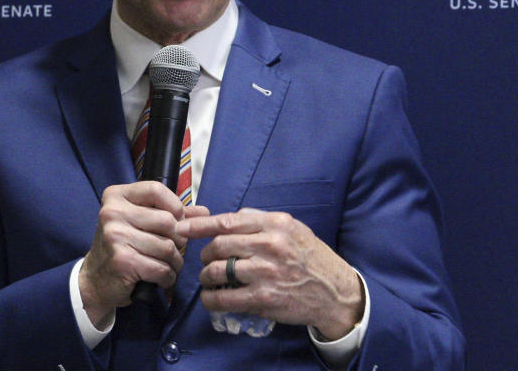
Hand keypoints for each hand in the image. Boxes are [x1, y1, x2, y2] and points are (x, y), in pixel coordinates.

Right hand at [79, 181, 207, 326]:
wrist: (95, 280)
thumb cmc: (122, 246)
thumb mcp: (141, 223)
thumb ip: (171, 214)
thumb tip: (204, 211)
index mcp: (116, 196)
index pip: (156, 190)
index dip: (175, 206)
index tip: (177, 220)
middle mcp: (112, 213)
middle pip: (167, 220)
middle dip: (178, 239)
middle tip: (173, 249)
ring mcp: (115, 236)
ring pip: (167, 247)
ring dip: (175, 261)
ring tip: (168, 265)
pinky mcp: (122, 261)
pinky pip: (161, 268)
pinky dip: (167, 277)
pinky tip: (161, 278)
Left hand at [176, 208, 363, 339]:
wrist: (334, 292)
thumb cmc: (311, 258)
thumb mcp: (292, 229)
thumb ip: (261, 221)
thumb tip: (227, 219)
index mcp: (276, 224)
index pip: (228, 221)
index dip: (200, 225)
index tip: (182, 227)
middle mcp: (270, 245)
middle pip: (219, 245)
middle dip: (205, 254)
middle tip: (205, 260)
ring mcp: (266, 273)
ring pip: (218, 270)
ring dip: (206, 276)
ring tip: (208, 279)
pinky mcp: (264, 298)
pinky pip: (226, 297)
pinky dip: (212, 298)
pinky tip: (211, 298)